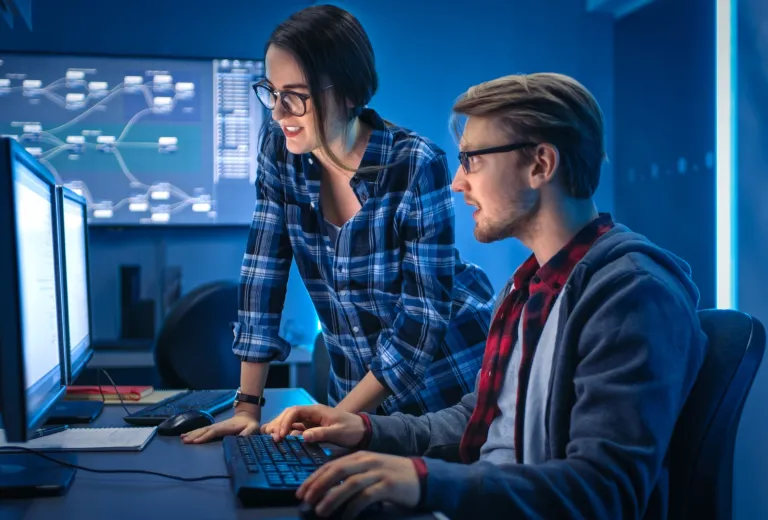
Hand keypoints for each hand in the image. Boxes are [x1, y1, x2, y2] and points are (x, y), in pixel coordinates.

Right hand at [181, 412, 258, 443]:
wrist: (247, 416)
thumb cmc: (250, 424)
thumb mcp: (252, 428)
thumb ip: (248, 433)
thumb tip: (241, 438)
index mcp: (226, 427)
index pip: (213, 432)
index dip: (205, 436)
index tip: (195, 441)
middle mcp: (218, 426)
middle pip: (204, 431)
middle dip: (194, 436)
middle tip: (185, 441)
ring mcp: (215, 426)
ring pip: (201, 430)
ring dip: (192, 434)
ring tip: (182, 439)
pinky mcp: (213, 428)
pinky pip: (202, 431)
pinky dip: (193, 433)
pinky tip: (185, 435)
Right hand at [260, 405, 365, 447]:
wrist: (361, 431)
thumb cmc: (351, 429)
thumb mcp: (338, 432)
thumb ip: (321, 433)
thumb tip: (303, 436)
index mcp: (316, 411)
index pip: (294, 411)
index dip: (285, 422)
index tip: (281, 435)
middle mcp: (310, 414)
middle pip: (288, 414)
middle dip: (278, 424)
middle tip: (273, 439)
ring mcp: (309, 421)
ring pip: (289, 421)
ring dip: (279, 427)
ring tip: (270, 438)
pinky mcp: (310, 429)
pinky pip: (294, 429)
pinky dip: (285, 433)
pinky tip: (279, 439)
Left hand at [297, 452, 419, 518]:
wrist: (421, 476)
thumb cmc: (391, 475)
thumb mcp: (369, 469)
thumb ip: (351, 475)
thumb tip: (325, 490)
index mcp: (359, 456)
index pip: (330, 465)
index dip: (314, 478)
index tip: (301, 491)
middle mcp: (366, 461)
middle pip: (337, 471)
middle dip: (318, 486)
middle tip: (306, 500)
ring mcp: (378, 472)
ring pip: (349, 484)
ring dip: (332, 498)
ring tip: (320, 511)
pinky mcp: (388, 485)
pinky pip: (366, 497)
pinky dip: (353, 508)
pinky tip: (346, 517)